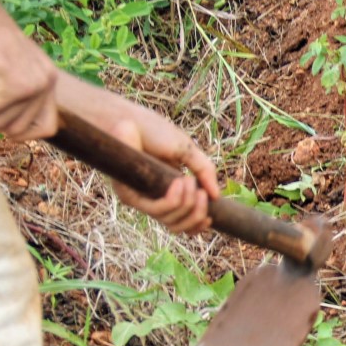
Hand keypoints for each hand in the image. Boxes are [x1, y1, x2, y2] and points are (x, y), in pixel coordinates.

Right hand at [0, 0, 59, 139]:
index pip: (47, 127)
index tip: (0, 124)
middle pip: (17, 129)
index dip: (20, 132)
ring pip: (0, 124)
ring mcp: (33, 83)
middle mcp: (47, 82)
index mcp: (48, 79)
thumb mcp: (10, 64)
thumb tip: (11, 129)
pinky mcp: (14, 83)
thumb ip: (14, 93)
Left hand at [54, 73, 220, 234]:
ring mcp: (140, 199)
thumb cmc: (155, 131)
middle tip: (202, 194)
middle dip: (196, 213)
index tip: (211, 217)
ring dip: (187, 204)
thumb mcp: (187, 151)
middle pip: (179, 226)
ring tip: (189, 182)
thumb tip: (217, 196)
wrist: (129, 120)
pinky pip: (156, 210)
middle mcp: (153, 199)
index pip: (182, 222)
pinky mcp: (128, 195)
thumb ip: (204, 172)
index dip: (197, 225)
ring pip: (170, 221)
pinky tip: (180, 182)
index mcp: (167, 192)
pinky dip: (173, 200)